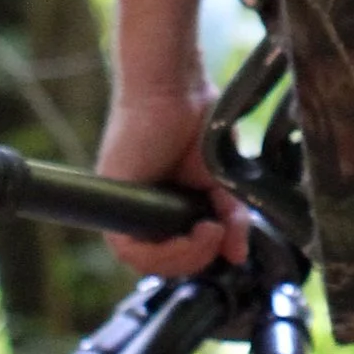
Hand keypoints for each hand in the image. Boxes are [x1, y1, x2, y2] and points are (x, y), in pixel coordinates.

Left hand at [97, 86, 249, 277]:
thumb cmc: (199, 123)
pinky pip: (129, 251)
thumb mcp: (224, 182)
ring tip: (210, 233)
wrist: (178, 89)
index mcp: (167, 207)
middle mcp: (144, 212)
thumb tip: (238, 255)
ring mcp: (127, 209)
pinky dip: (164, 253)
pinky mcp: (115, 204)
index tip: (226, 242)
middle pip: (165, 264)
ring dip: (185, 257)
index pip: (179, 255)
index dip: (202, 258)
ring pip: (146, 263)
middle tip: (220, 237)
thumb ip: (230, 219)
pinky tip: (195, 234)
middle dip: (199, 259)